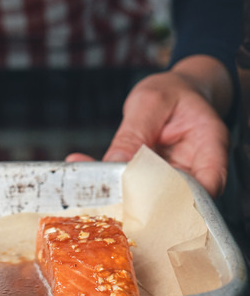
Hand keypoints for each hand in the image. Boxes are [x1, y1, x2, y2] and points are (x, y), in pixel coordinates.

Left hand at [67, 55, 231, 196]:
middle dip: (145, 203)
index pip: (209, 182)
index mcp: (209, 144)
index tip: (151, 202)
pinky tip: (86, 175)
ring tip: (92, 189)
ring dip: (123, 196)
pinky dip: (112, 184)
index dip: (186, 200)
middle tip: (109, 198)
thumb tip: (116, 163)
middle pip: (178, 196)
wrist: (171, 92)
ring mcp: (173, 176)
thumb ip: (134, 134)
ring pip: (152, 196)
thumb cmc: (169, 92)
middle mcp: (195, 167)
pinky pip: (134, 186)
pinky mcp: (153, 179)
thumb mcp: (150, 102)